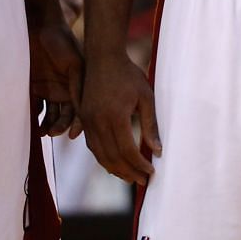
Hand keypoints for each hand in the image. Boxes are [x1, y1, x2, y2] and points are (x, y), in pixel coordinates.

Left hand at [31, 20, 84, 138]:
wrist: (39, 27)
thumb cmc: (62, 42)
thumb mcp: (75, 64)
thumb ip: (78, 86)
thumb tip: (82, 111)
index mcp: (80, 85)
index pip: (81, 109)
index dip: (78, 124)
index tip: (72, 135)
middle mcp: (66, 90)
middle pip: (65, 115)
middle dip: (60, 126)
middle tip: (52, 132)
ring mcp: (50, 89)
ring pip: (50, 114)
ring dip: (47, 124)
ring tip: (41, 131)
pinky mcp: (35, 87)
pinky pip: (35, 106)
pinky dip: (35, 115)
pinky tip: (32, 121)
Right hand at [80, 51, 161, 185]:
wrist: (103, 58)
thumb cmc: (128, 75)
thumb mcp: (146, 97)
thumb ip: (151, 125)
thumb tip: (157, 151)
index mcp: (116, 117)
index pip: (128, 150)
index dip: (139, 165)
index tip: (151, 172)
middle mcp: (98, 122)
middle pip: (113, 157)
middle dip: (129, 172)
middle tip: (142, 181)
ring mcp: (88, 121)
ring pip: (100, 155)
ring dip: (115, 170)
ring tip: (129, 178)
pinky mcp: (84, 119)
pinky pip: (92, 146)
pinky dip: (103, 158)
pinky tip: (114, 163)